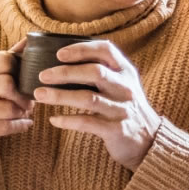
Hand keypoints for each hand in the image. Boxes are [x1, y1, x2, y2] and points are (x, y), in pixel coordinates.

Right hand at [0, 39, 34, 160]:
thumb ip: (7, 58)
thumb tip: (30, 39)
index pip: (4, 60)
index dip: (19, 69)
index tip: (23, 78)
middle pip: (7, 84)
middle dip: (23, 94)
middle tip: (28, 99)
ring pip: (9, 108)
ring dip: (22, 111)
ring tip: (24, 110)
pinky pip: (6, 126)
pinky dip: (20, 125)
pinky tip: (24, 123)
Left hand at [33, 40, 159, 169]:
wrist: (148, 140)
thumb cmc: (127, 108)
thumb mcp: (122, 84)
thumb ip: (103, 71)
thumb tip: (64, 61)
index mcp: (126, 72)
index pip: (106, 50)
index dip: (82, 49)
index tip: (59, 53)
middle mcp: (126, 88)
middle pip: (94, 73)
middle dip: (65, 72)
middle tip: (42, 75)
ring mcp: (122, 109)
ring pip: (88, 99)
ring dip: (61, 96)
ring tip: (40, 95)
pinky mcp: (116, 130)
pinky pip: (88, 123)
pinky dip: (68, 121)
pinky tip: (54, 120)